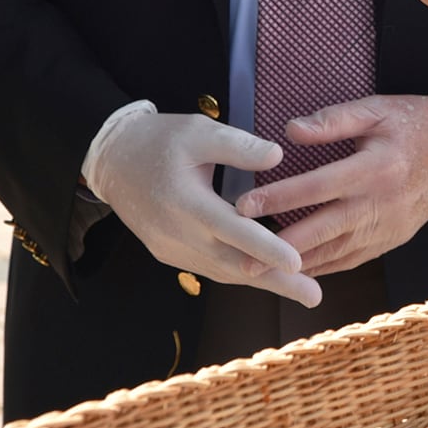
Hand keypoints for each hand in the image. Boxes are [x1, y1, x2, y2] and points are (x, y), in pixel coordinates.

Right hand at [85, 108, 320, 307]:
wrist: (112, 160)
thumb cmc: (160, 140)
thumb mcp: (199, 131)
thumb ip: (238, 145)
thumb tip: (278, 156)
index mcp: (186, 203)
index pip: (233, 231)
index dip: (266, 248)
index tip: (298, 263)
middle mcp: (178, 234)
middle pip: (233, 265)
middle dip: (276, 281)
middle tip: (315, 296)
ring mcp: (172, 249)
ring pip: (223, 272)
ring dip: (262, 282)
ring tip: (301, 290)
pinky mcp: (170, 253)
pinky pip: (211, 268)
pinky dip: (241, 273)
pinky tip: (268, 275)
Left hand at [235, 92, 427, 277]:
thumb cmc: (414, 123)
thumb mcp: (376, 109)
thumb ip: (333, 119)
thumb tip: (290, 131)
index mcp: (375, 167)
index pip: (317, 186)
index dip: (278, 198)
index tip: (243, 206)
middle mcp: (381, 203)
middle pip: (322, 230)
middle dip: (279, 247)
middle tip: (241, 259)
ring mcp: (388, 226)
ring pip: (336, 252)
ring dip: (298, 263)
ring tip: (261, 270)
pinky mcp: (393, 239)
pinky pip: (353, 259)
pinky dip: (325, 266)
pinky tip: (300, 269)